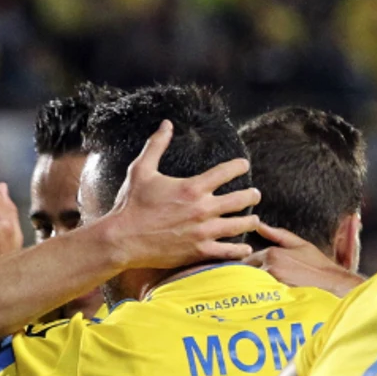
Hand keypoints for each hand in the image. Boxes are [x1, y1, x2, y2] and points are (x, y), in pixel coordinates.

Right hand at [97, 120, 259, 269]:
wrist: (122, 239)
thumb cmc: (130, 204)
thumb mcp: (141, 170)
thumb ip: (156, 146)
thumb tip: (166, 124)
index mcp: (192, 187)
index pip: (226, 172)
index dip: (239, 166)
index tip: (243, 165)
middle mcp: (202, 209)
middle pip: (240, 199)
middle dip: (251, 195)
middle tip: (255, 195)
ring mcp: (202, 232)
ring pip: (239, 225)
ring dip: (250, 221)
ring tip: (254, 220)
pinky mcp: (198, 251)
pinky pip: (228, 251)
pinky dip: (239, 249)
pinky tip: (245, 246)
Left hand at [246, 223, 362, 295]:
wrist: (333, 284)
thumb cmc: (318, 265)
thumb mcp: (300, 244)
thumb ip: (278, 234)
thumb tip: (259, 225)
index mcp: (273, 254)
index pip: (248, 259)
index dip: (251, 265)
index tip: (255, 271)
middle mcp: (269, 268)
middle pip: (247, 273)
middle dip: (249, 276)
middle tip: (256, 282)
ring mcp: (271, 285)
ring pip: (252, 285)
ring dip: (253, 288)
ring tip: (261, 292)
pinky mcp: (275, 299)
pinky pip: (260, 298)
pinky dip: (260, 298)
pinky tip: (267, 300)